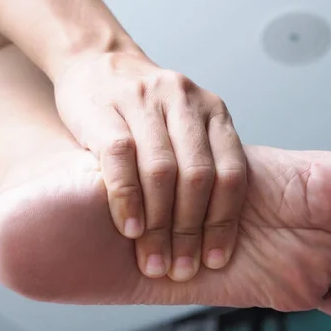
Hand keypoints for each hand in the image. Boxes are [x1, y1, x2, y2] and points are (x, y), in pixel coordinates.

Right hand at [52, 50, 247, 281]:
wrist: (98, 62)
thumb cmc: (145, 107)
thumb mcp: (186, 123)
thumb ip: (203, 159)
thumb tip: (212, 232)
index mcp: (213, 110)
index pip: (232, 172)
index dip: (225, 222)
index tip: (216, 259)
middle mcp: (184, 101)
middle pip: (198, 176)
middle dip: (190, 231)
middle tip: (181, 268)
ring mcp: (145, 101)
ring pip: (162, 171)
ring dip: (159, 224)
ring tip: (154, 260)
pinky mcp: (106, 109)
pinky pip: (120, 159)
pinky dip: (127, 199)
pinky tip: (131, 229)